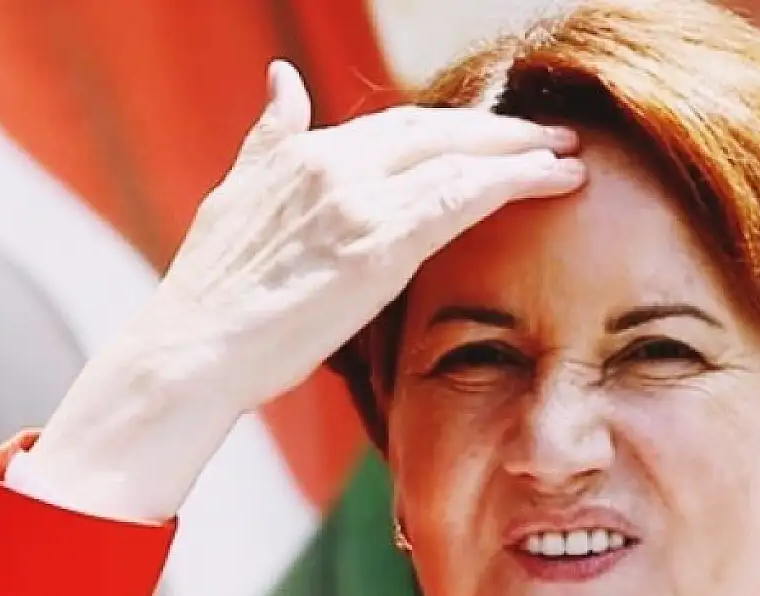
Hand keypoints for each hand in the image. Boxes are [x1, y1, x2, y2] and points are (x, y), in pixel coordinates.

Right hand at [24, 60, 585, 521]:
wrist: (192, 352)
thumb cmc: (214, 293)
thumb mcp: (236, 193)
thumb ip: (270, 136)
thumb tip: (282, 79)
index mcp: (304, 152)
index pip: (400, 126)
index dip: (456, 128)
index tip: (498, 135)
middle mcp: (333, 162)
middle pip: (440, 129)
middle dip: (502, 130)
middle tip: (553, 135)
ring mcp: (356, 199)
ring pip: (461, 155)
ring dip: (523, 150)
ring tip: (568, 156)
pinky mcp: (378, 244)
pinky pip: (464, 197)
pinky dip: (516, 181)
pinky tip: (555, 179)